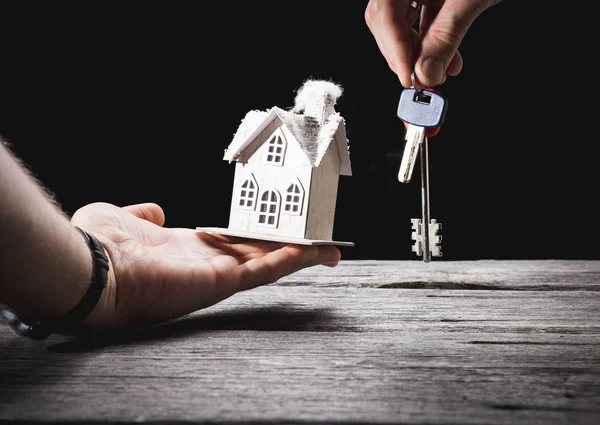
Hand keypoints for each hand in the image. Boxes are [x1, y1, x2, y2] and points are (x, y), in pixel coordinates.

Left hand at [70, 202, 339, 329]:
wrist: (89, 268)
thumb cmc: (99, 246)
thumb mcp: (123, 218)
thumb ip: (143, 214)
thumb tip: (156, 211)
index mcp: (186, 251)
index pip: (230, 245)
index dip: (254, 239)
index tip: (273, 231)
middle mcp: (207, 266)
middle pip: (257, 255)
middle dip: (288, 249)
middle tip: (317, 242)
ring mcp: (217, 276)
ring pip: (269, 264)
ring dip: (300, 255)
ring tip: (328, 248)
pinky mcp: (222, 282)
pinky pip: (266, 270)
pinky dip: (293, 260)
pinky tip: (316, 250)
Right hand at [365, 0, 501, 87]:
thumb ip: (446, 35)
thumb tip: (425, 72)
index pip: (384, 13)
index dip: (394, 48)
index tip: (409, 76)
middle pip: (386, 21)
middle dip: (404, 55)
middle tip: (422, 79)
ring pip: (399, 24)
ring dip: (418, 53)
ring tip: (439, 72)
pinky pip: (419, 20)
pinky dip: (431, 42)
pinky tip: (448, 59)